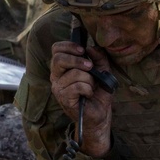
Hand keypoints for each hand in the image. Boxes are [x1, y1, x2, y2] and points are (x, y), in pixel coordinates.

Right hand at [50, 41, 113, 156]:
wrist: (99, 113)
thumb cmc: (98, 93)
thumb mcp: (102, 71)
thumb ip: (98, 57)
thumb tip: (91, 48)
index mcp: (62, 68)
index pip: (56, 49)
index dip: (69, 46)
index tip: (83, 50)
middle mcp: (56, 77)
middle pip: (59, 58)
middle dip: (78, 60)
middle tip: (90, 67)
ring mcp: (58, 88)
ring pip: (74, 73)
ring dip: (89, 80)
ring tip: (91, 87)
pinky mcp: (63, 98)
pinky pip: (78, 86)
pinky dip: (88, 89)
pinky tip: (88, 94)